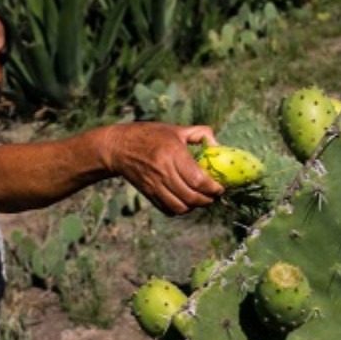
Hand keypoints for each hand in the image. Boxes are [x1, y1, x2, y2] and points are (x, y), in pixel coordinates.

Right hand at [103, 123, 224, 215]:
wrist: (119, 147)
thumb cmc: (151, 135)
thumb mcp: (176, 129)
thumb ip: (201, 134)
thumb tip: (218, 146)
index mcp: (173, 153)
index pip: (197, 179)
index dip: (213, 188)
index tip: (220, 187)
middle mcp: (163, 171)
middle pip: (191, 196)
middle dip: (207, 200)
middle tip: (214, 195)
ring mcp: (154, 184)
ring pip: (180, 207)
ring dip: (194, 207)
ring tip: (201, 199)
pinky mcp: (148, 193)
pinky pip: (168, 209)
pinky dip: (180, 210)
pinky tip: (186, 202)